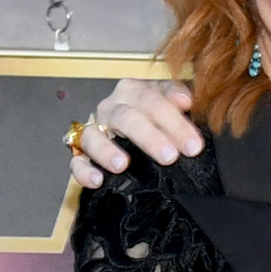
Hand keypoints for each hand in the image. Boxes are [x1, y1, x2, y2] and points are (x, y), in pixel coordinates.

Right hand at [69, 78, 204, 187]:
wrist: (135, 136)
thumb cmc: (159, 120)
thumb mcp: (172, 106)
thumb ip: (179, 99)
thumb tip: (187, 101)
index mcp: (134, 92)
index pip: (153, 101)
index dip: (175, 122)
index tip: (194, 145)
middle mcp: (111, 108)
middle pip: (127, 117)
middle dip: (150, 137)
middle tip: (170, 157)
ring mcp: (94, 130)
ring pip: (94, 136)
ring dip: (107, 150)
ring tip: (122, 164)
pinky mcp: (82, 154)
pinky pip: (76, 162)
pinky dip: (84, 170)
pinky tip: (98, 180)